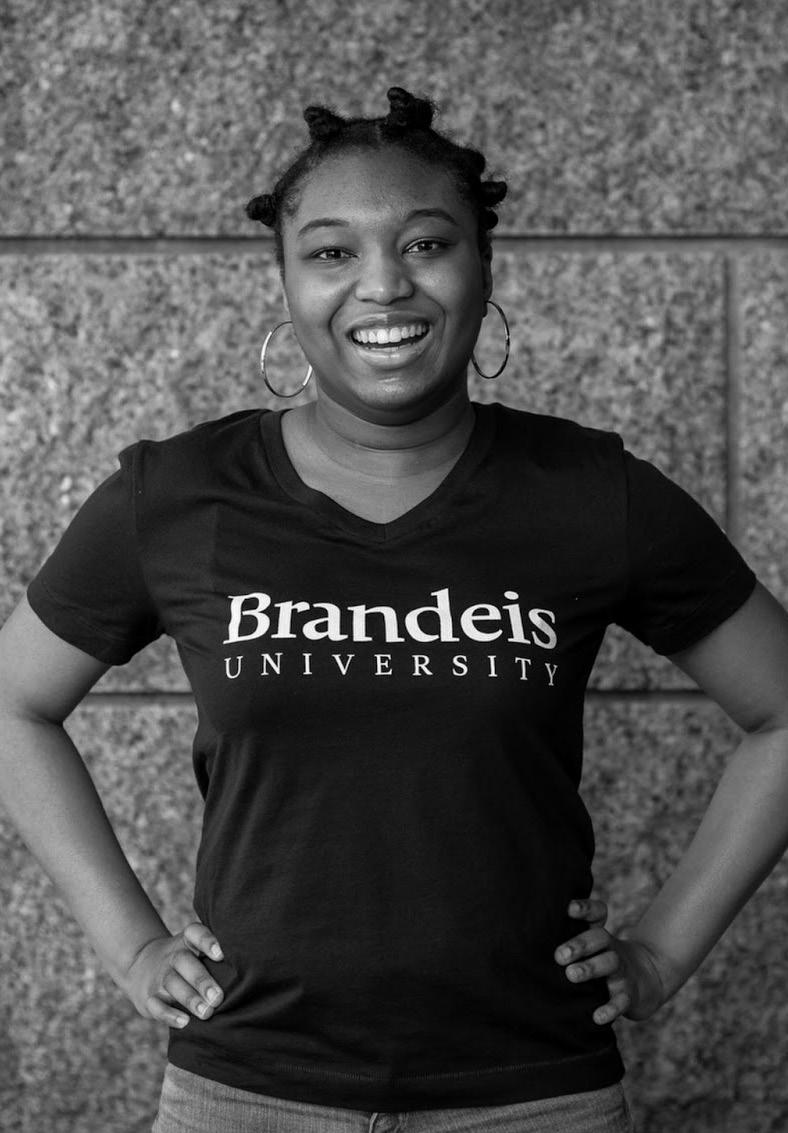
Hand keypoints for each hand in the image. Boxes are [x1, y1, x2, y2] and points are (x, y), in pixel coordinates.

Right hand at [115, 921, 225, 1028]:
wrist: (142, 967)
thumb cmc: (188, 960)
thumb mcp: (197, 949)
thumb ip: (220, 954)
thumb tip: (258, 962)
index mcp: (187, 942)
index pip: (194, 933)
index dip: (207, 941)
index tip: (221, 954)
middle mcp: (173, 956)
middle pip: (184, 963)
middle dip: (202, 980)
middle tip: (218, 997)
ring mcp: (159, 976)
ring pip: (172, 984)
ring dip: (190, 999)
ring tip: (207, 1013)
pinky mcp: (149, 998)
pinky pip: (156, 1006)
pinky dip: (169, 1015)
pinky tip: (184, 1023)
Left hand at [554, 896, 666, 1023]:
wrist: (644, 980)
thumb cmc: (601, 960)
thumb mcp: (590, 946)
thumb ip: (565, 940)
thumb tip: (528, 940)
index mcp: (599, 934)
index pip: (597, 913)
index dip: (586, 908)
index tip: (569, 908)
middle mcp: (611, 948)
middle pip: (600, 938)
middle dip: (579, 944)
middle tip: (559, 955)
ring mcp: (622, 970)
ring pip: (611, 964)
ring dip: (590, 968)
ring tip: (571, 975)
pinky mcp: (629, 994)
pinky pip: (622, 1000)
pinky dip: (610, 1009)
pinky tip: (596, 1016)